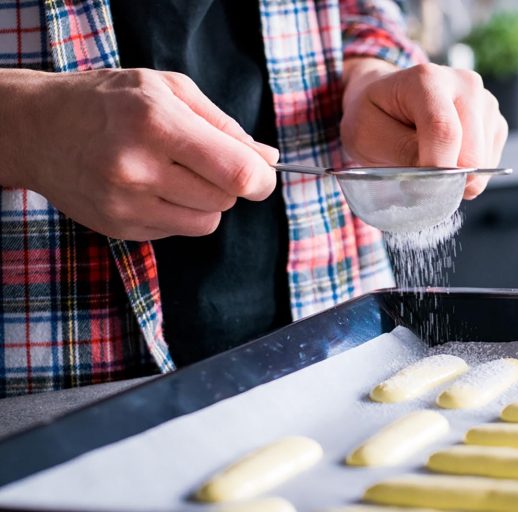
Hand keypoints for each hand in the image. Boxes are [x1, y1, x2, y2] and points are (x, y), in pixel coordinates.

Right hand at [2, 68, 277, 239]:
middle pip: (225, 199)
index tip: (263, 176)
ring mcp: (126, 204)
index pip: (236, 172)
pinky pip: (178, 231)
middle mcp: (138, 167)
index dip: (262, 179)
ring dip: (205, 201)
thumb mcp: (169, 89)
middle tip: (204, 161)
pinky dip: (179, 212)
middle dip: (229, 183)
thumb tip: (268, 159)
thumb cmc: (111, 100)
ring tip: (176, 173)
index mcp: (156, 122)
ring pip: (206, 222)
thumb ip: (224, 125)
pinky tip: (152, 187)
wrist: (38, 128)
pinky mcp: (120, 228)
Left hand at [340, 59, 507, 198]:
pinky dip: (467, 174)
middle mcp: (464, 83)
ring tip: (428, 160)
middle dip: (446, 178)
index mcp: (427, 79)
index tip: (420, 190)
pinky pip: (489, 165)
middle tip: (418, 177)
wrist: (384, 101)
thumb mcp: (368, 136)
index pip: (444, 131)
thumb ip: (403, 153)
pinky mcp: (495, 122)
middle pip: (471, 152)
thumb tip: (439, 178)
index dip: (436, 168)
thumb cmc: (373, 116)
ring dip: (456, 176)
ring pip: (483, 162)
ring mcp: (485, 102)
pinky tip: (445, 159)